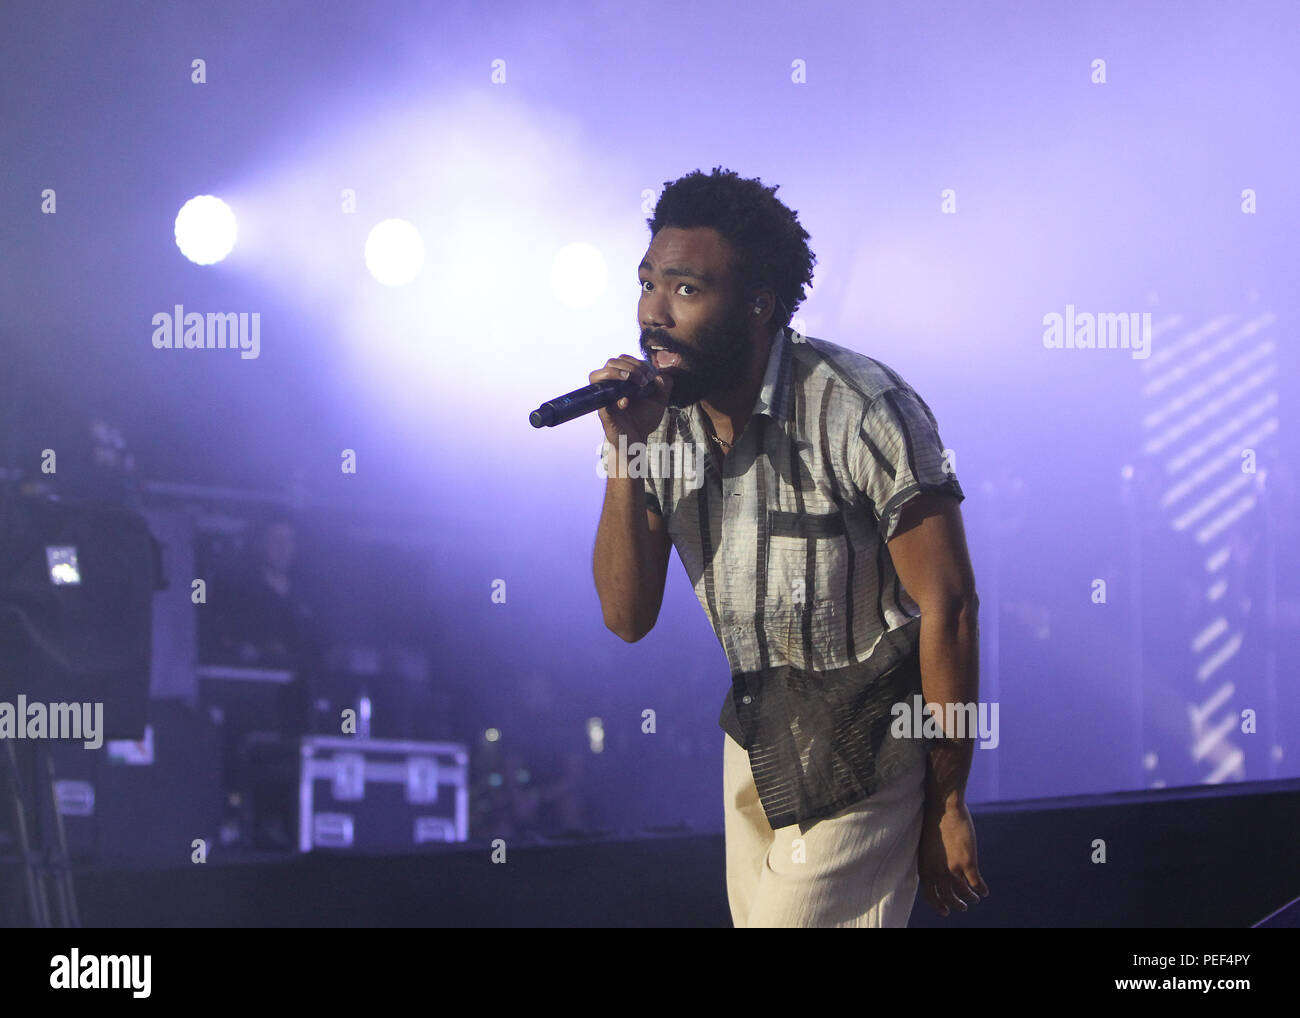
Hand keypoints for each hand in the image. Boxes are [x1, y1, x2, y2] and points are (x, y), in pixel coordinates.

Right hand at [590, 354, 671, 447]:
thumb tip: (659, 377)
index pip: (623, 359)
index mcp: (622, 380)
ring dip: (616, 373)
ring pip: (596, 375)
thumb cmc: (645, 419)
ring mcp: (605, 399)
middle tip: (644, 380)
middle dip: (630, 366)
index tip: (651, 376)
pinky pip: (603, 402)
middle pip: (610, 362)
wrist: (638, 439)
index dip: (637, 363)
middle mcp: (611, 386)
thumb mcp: (660, 401)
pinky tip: (626, 402)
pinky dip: (615, 400)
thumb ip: (664, 387)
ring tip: (632, 380)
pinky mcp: (604, 413)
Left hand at [918, 801, 988, 915]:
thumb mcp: (926, 848)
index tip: (945, 911)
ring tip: (975, 898)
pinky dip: (982, 889)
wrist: (943, 809)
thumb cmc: (934, 824)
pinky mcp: (968, 863)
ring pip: (964, 893)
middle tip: (963, 907)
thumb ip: (931, 863)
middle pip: (948, 898)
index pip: (930, 896)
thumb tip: (937, 875)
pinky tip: (985, 891)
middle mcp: (937, 873)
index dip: (938, 906)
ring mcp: (953, 869)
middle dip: (957, 905)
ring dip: (970, 898)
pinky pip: (976, 884)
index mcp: (925, 869)